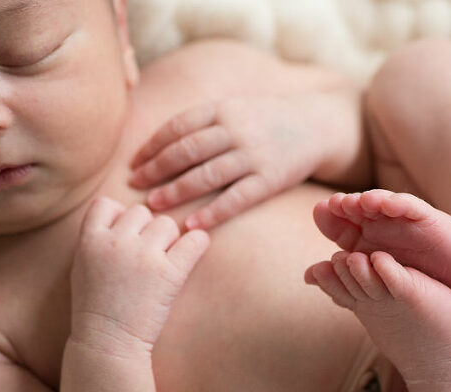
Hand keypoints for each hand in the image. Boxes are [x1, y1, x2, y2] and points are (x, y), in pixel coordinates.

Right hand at [70, 197, 209, 354]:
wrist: (107, 343)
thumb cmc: (96, 308)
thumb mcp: (82, 267)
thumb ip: (98, 240)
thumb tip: (121, 214)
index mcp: (89, 240)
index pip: (106, 204)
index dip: (119, 217)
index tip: (126, 238)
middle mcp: (116, 242)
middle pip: (142, 213)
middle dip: (147, 231)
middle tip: (147, 258)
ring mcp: (143, 256)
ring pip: (168, 224)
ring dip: (170, 241)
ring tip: (163, 265)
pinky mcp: (169, 272)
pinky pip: (195, 240)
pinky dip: (197, 244)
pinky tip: (191, 255)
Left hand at [128, 95, 332, 229]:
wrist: (316, 126)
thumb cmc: (267, 120)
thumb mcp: (236, 108)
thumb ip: (204, 121)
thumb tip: (160, 142)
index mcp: (223, 109)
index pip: (177, 127)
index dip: (152, 145)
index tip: (134, 162)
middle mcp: (236, 130)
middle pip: (186, 151)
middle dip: (156, 169)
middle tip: (134, 185)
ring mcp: (254, 156)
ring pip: (206, 175)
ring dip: (176, 191)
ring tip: (154, 205)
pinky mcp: (269, 179)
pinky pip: (236, 199)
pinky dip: (212, 213)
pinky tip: (193, 225)